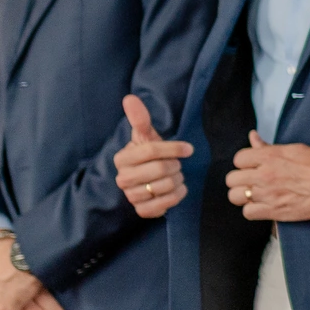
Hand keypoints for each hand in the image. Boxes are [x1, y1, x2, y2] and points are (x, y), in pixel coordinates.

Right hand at [113, 94, 192, 218]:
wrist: (149, 180)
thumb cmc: (149, 155)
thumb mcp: (146, 136)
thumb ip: (140, 119)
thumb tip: (129, 98)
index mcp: (122, 158)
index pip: (152, 150)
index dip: (174, 149)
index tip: (188, 149)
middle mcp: (122, 179)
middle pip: (161, 169)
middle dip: (176, 166)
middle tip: (177, 165)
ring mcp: (131, 196)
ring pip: (165, 186)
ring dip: (178, 180)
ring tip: (175, 176)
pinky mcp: (142, 210)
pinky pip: (165, 204)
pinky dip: (177, 195)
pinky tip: (177, 189)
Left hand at [224, 133, 309, 221]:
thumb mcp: (294, 149)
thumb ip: (268, 147)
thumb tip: (252, 137)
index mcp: (269, 157)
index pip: (238, 159)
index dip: (245, 163)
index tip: (253, 167)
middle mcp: (264, 175)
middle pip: (231, 179)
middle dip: (240, 180)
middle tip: (252, 182)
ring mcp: (268, 194)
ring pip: (235, 197)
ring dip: (243, 196)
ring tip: (255, 195)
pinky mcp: (274, 211)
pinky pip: (247, 213)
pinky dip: (253, 210)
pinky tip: (263, 206)